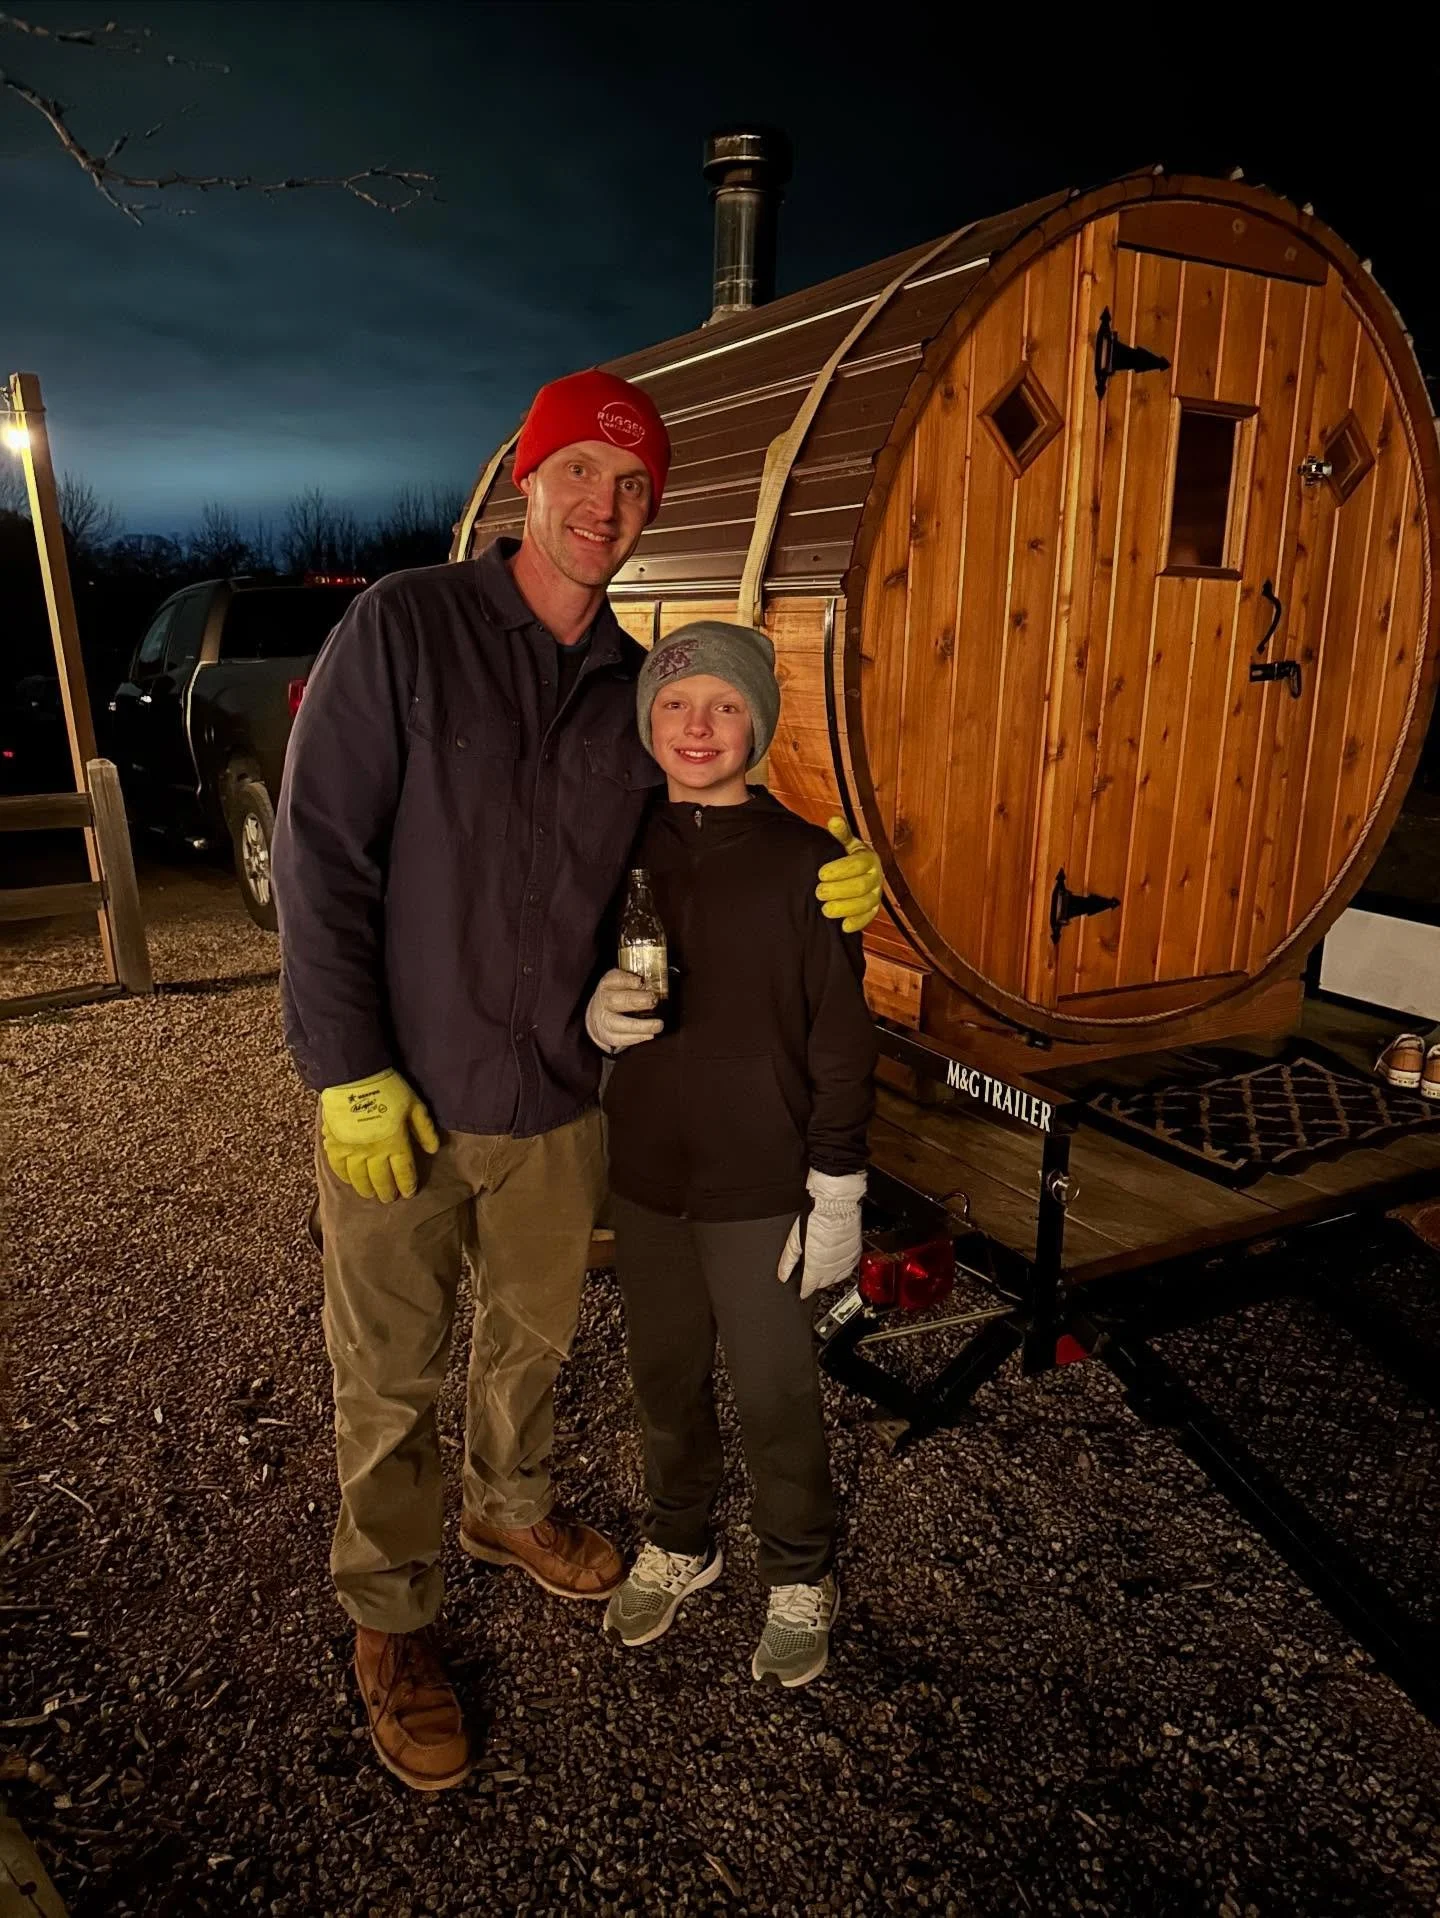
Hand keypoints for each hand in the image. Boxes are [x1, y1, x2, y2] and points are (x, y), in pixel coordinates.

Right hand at [320, 1069, 439, 1202]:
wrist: (355, 1077)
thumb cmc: (389, 1089)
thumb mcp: (415, 1105)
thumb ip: (424, 1129)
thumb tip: (433, 1150)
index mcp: (395, 1144)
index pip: (403, 1172)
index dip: (407, 1185)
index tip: (409, 1193)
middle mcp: (373, 1152)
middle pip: (381, 1179)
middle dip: (387, 1191)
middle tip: (389, 1199)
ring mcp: (352, 1150)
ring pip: (359, 1178)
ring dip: (366, 1188)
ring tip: (370, 1194)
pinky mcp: (334, 1143)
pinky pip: (338, 1167)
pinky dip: (344, 1176)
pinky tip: (349, 1180)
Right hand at [586, 967, 663, 1054]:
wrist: (598, 1015)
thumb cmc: (617, 996)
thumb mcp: (623, 984)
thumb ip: (637, 982)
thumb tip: (656, 983)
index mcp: (608, 984)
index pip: (614, 979)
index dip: (627, 980)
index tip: (641, 982)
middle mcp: (603, 1001)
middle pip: (614, 1001)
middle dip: (635, 1001)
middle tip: (653, 1000)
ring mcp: (603, 1020)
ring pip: (617, 1023)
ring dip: (639, 1025)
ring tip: (658, 1024)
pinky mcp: (607, 1035)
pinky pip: (620, 1039)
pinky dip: (636, 1037)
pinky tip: (650, 1035)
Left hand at [778, 1168, 866, 1299]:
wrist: (837, 1204)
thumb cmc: (817, 1217)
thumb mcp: (794, 1239)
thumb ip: (788, 1259)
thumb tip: (782, 1274)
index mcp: (816, 1265)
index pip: (810, 1285)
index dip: (805, 1290)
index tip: (802, 1292)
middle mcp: (832, 1266)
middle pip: (824, 1282)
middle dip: (817, 1282)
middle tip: (812, 1279)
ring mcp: (845, 1260)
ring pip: (838, 1277)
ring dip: (830, 1277)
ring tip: (823, 1273)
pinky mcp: (855, 1252)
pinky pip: (849, 1268)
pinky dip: (842, 1270)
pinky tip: (837, 1265)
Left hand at [816, 818, 882, 932]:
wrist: (853, 873)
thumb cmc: (844, 857)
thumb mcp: (842, 843)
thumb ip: (840, 833)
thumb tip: (834, 820)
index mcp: (869, 857)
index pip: (858, 864)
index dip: (840, 869)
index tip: (820, 873)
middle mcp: (876, 876)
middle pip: (861, 886)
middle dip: (838, 890)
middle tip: (818, 891)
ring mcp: (876, 894)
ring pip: (865, 904)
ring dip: (845, 908)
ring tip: (825, 909)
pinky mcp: (873, 910)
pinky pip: (868, 918)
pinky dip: (857, 923)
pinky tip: (843, 926)